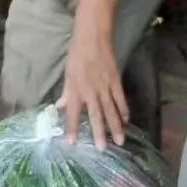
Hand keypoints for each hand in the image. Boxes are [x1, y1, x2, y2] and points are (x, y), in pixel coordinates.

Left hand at [60, 30, 128, 148]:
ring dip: (116, 126)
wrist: (93, 38)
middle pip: (96, 115)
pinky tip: (126, 120)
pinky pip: (121, 98)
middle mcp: (91, 90)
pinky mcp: (116, 80)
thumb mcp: (68, 74)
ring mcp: (105, 86)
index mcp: (76, 89)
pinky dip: (124, 110)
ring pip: (111, 110)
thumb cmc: (77, 55)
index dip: (72, 128)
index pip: (73, 113)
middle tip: (102, 148)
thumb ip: (67, 92)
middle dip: (99, 133)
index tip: (72, 143)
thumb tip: (60, 107)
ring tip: (120, 140)